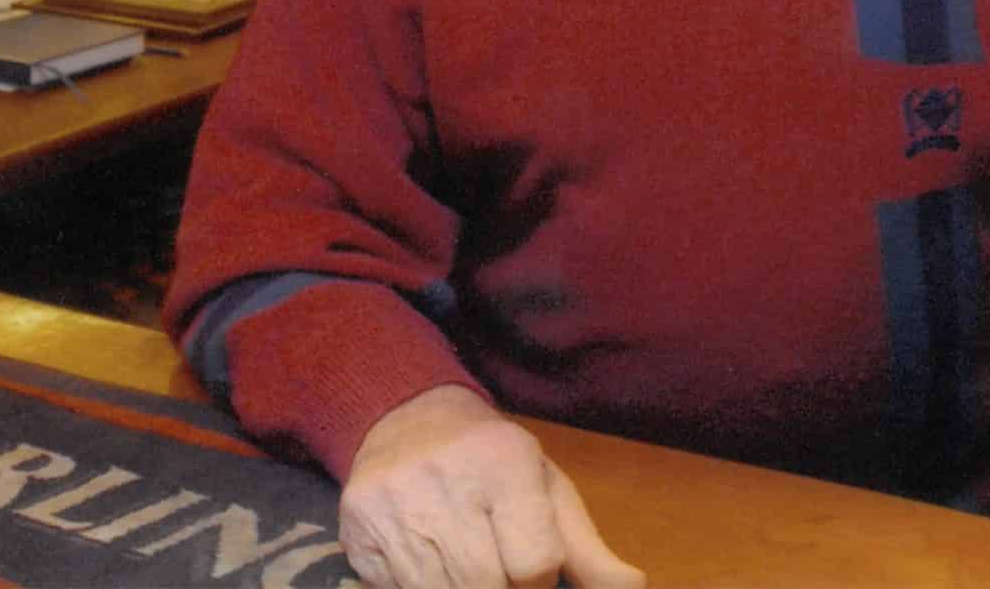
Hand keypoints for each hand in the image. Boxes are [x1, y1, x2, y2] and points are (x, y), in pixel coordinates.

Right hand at [339, 385, 646, 588]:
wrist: (406, 417)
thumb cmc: (491, 461)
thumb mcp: (546, 487)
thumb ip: (586, 548)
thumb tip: (633, 588)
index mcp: (505, 461)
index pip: (534, 561)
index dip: (538, 579)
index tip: (532, 570)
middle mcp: (446, 476)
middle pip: (484, 583)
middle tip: (499, 575)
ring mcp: (394, 502)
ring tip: (470, 572)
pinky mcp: (356, 525)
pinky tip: (431, 567)